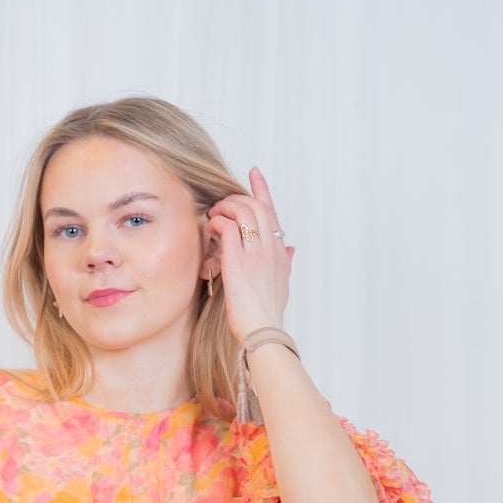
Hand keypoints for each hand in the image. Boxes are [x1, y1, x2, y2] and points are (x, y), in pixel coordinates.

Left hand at [206, 166, 295, 346]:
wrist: (263, 329)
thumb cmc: (268, 312)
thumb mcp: (282, 283)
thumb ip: (286, 262)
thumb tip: (291, 247)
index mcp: (278, 251)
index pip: (271, 211)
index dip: (262, 189)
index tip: (254, 172)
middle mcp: (270, 247)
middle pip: (256, 205)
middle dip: (235, 198)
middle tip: (220, 205)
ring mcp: (255, 252)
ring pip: (242, 210)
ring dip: (224, 208)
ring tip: (212, 217)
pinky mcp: (238, 260)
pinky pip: (228, 227)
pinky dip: (217, 222)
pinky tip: (210, 229)